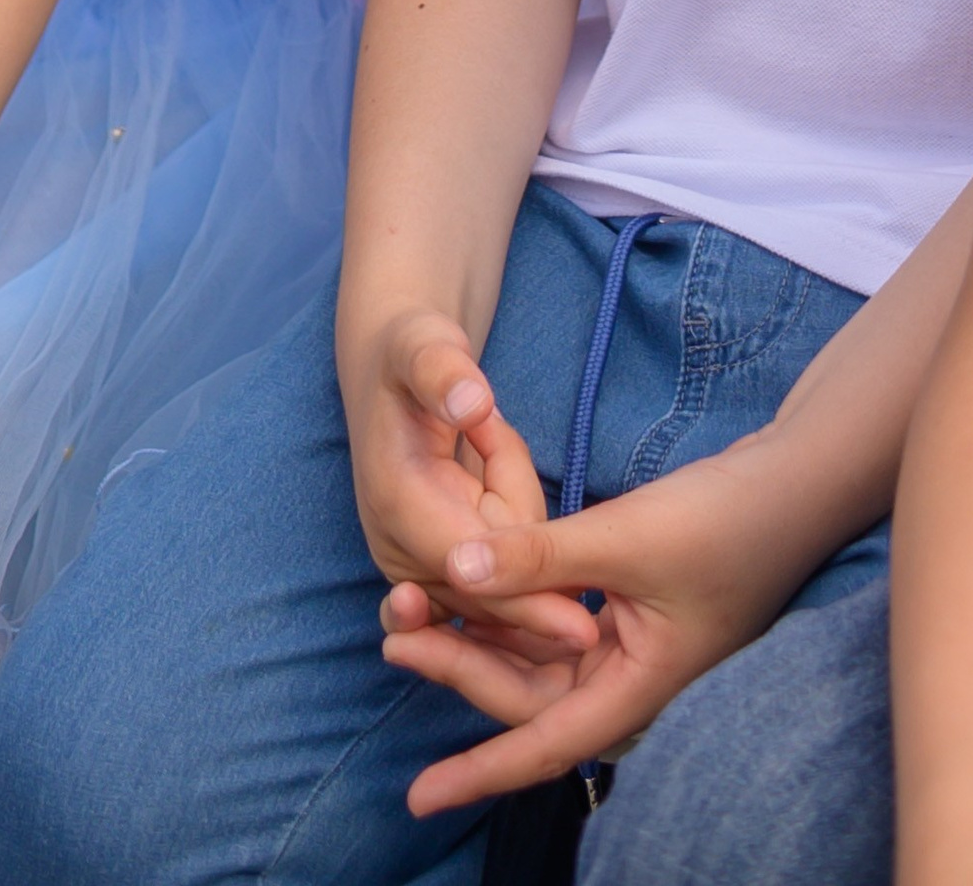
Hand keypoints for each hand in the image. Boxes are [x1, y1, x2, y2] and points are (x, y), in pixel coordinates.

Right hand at [347, 313, 585, 639]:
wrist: (389, 373)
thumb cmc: (412, 356)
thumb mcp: (425, 345)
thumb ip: (444, 372)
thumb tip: (473, 403)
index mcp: (396, 503)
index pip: (470, 569)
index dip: (525, 597)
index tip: (582, 628)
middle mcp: (399, 550)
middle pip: (496, 582)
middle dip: (525, 520)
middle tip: (497, 438)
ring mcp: (415, 566)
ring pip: (504, 580)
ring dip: (516, 507)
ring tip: (482, 435)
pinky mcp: (436, 571)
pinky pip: (497, 579)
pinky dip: (516, 542)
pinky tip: (494, 479)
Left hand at [381, 435, 806, 816]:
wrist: (799, 480)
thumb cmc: (729, 519)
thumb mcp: (627, 537)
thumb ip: (540, 556)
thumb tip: (455, 572)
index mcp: (637, 688)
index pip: (543, 745)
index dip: (478, 771)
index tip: (418, 796)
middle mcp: (629, 678)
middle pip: (528, 696)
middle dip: (459, 668)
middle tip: (394, 634)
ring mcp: (629, 643)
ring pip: (536, 659)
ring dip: (479, 635)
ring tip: (414, 607)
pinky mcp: (627, 605)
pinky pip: (554, 622)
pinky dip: (514, 605)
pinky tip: (473, 582)